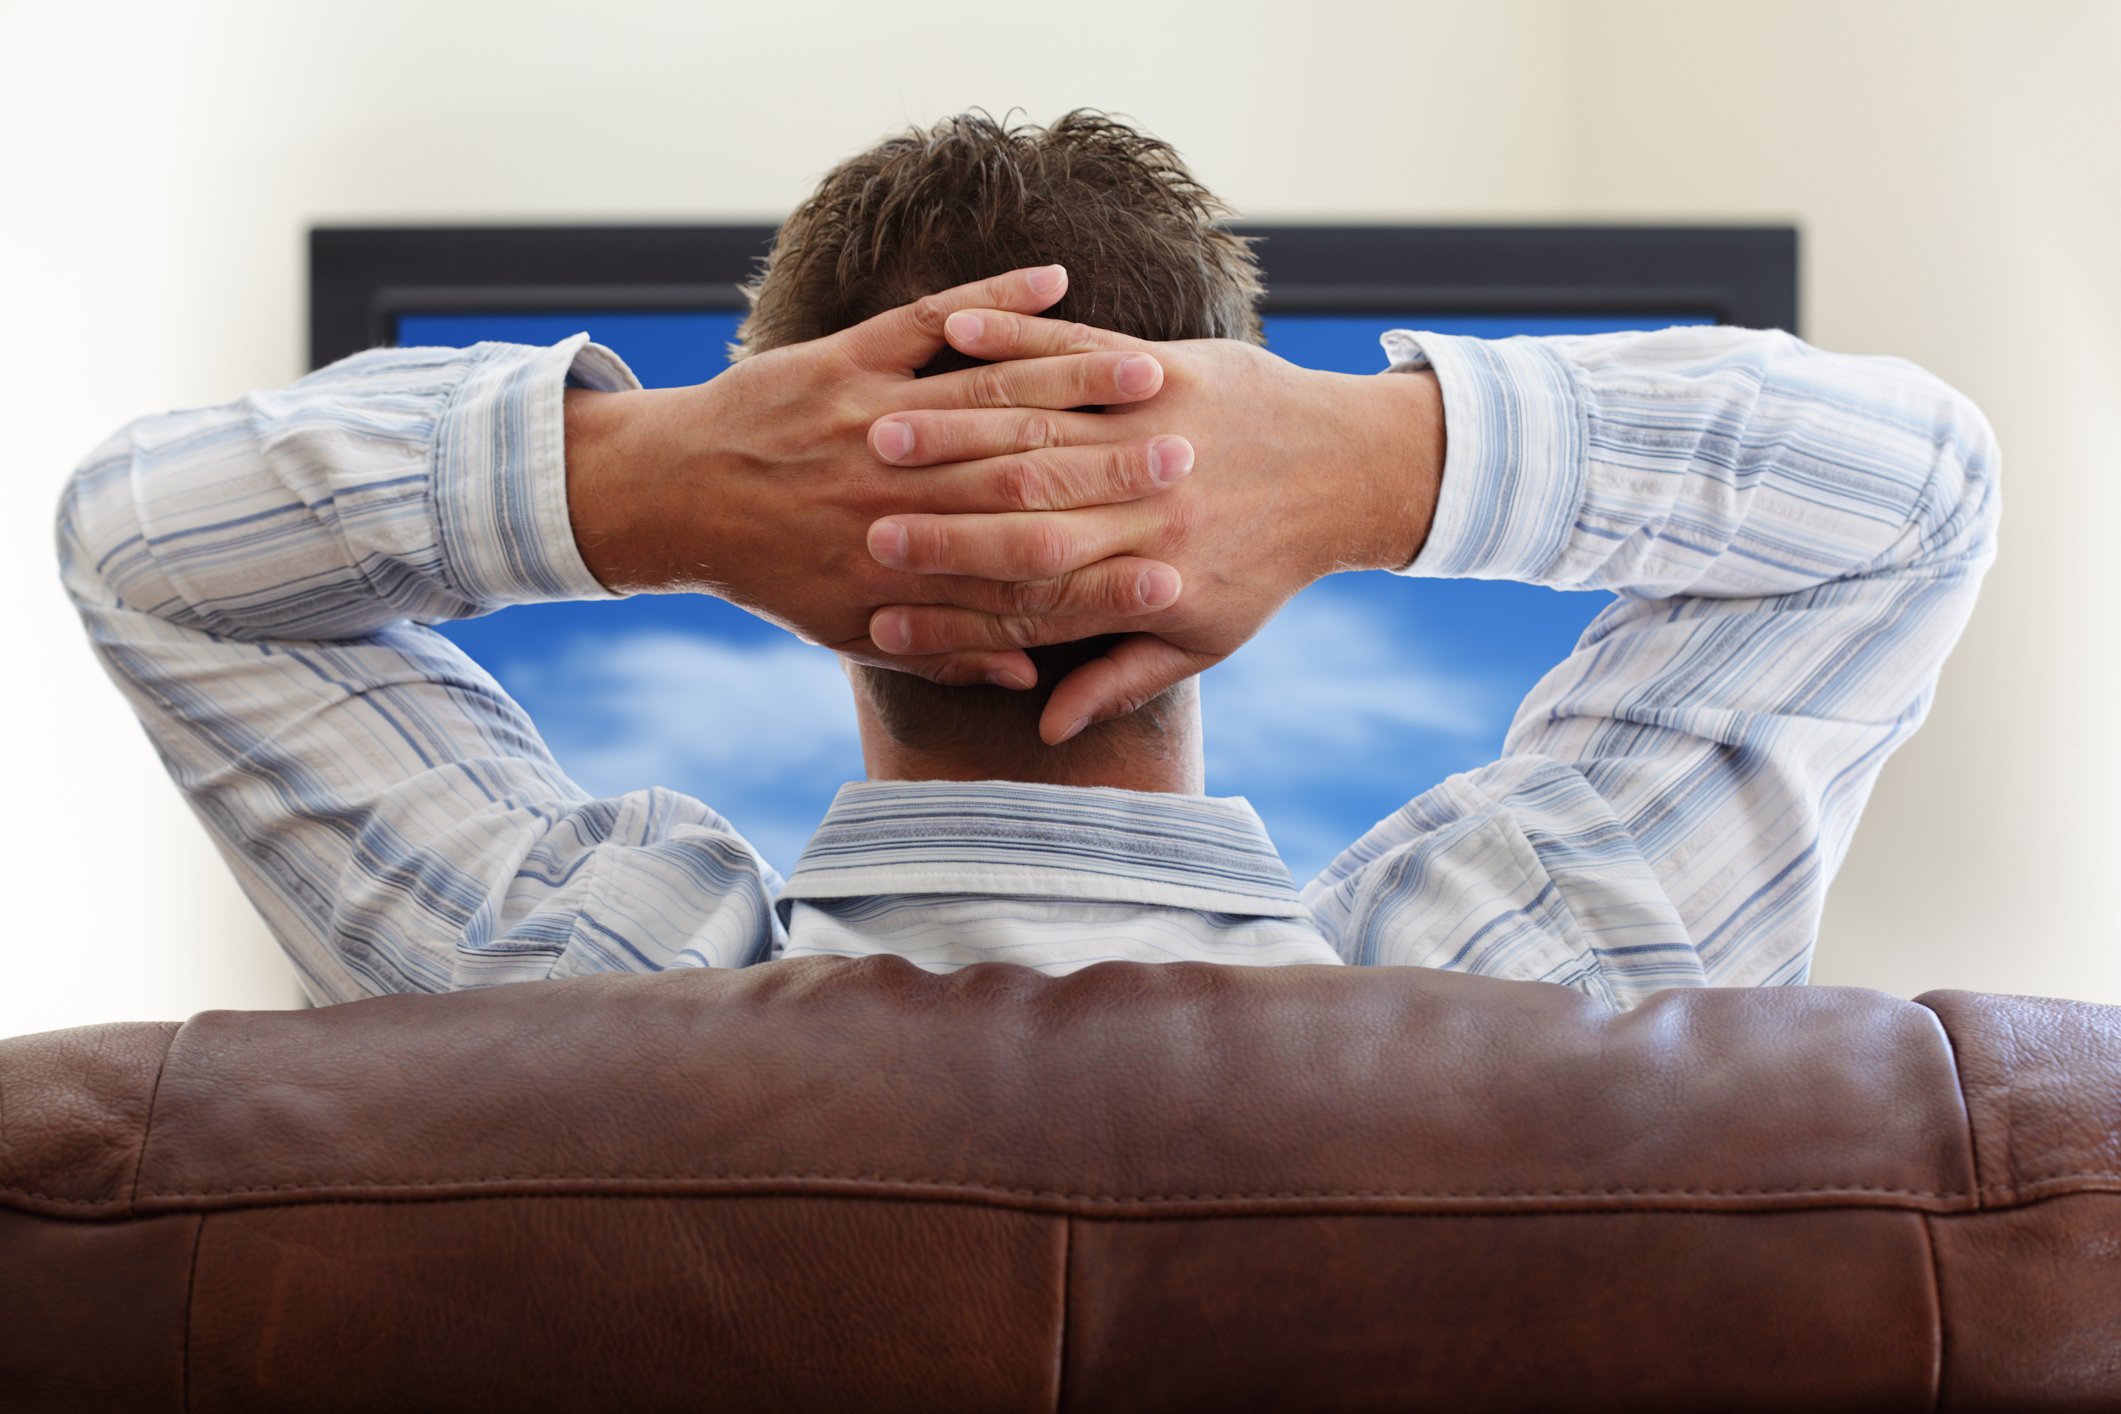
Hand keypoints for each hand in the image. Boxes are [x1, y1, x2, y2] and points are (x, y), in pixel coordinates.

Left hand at [563, 266, 1191, 687]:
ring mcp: (871, 419)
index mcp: (906, 569)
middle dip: (1116, 472)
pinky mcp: (845, 360)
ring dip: (1078, 379)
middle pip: (1029, 482)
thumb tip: (1032, 683)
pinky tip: (1056, 277)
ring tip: (1155, 370)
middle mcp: (897, 496)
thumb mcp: (851, 630)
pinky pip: (932, 320)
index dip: (1103, 579)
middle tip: (1192, 461)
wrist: (673, 496)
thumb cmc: (772, 572)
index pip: (1027, 580)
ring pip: (992, 398)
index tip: (1174, 574)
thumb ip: (948, 650)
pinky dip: (995, 295)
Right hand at [860, 310, 1445, 740]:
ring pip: (1039, 430)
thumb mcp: (1206, 639)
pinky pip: (1078, 349)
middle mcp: (1146, 504)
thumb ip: (1120, 678)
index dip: (958, 609)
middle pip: (1022, 514)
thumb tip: (1048, 727)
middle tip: (863, 525)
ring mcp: (1154, 428)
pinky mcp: (1164, 367)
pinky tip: (955, 334)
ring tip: (883, 433)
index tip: (884, 614)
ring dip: (956, 429)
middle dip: (939, 523)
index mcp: (1147, 575)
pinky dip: (1017, 336)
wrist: (1347, 468)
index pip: (1033, 598)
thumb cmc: (1267, 563)